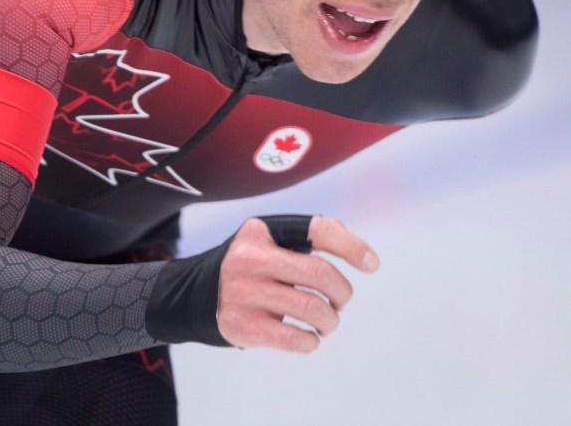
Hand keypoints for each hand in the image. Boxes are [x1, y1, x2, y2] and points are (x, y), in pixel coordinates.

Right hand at [216, 215, 379, 351]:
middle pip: (319, 273)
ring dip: (330, 320)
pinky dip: (310, 341)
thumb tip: (360, 252)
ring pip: (311, 309)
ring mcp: (243, 293)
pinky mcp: (241, 325)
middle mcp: (250, 259)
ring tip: (327, 322)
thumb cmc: (252, 266)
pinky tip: (309, 338)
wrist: (197, 295)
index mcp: (261, 231)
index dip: (351, 246)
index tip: (372, 264)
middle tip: (341, 302)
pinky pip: (293, 339)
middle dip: (342, 292)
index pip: (316, 229)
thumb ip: (310, 237)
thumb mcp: (270, 241)